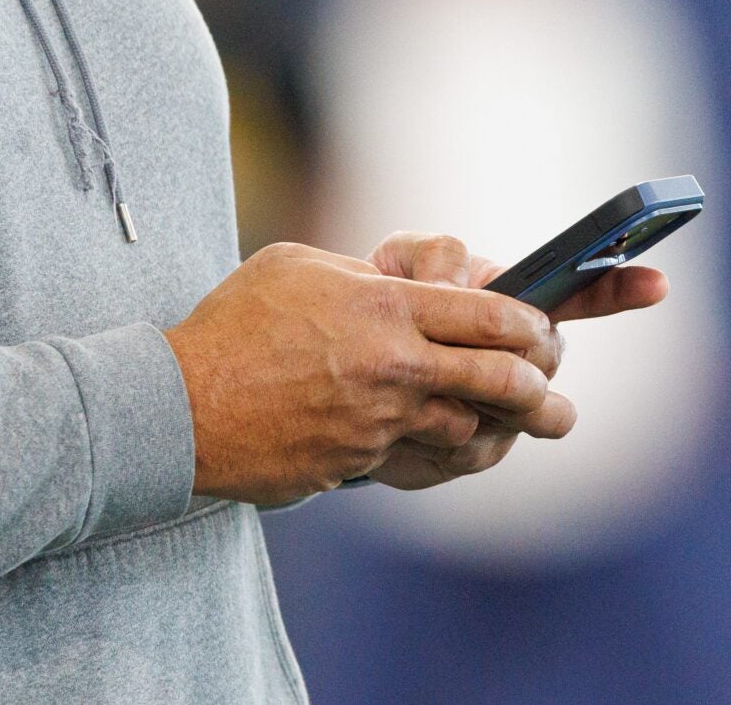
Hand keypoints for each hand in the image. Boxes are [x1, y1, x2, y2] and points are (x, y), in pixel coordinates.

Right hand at [162, 242, 565, 504]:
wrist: (182, 406)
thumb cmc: (232, 325)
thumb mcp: (297, 267)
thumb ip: (361, 274)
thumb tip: (396, 281)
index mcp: (383, 309)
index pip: (487, 314)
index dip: (527, 322)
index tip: (538, 327)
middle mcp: (392, 368)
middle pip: (500, 380)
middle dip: (538, 388)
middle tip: (548, 391)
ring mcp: (378, 422)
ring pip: (463, 427)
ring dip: (480, 422)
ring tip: (493, 420)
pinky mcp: (358, 463)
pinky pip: (409, 455)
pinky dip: (419, 445)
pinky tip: (412, 434)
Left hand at [358, 231, 669, 490]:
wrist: (337, 376)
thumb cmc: (377, 305)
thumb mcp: (398, 264)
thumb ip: (433, 259)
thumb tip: (457, 288)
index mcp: (515, 303)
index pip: (583, 294)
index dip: (620, 289)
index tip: (658, 284)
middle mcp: (524, 360)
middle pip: (548, 356)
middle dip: (511, 348)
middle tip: (460, 341)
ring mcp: (506, 410)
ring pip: (526, 409)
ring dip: (486, 395)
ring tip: (443, 384)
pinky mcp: (471, 452)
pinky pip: (477, 445)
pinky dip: (442, 427)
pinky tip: (408, 417)